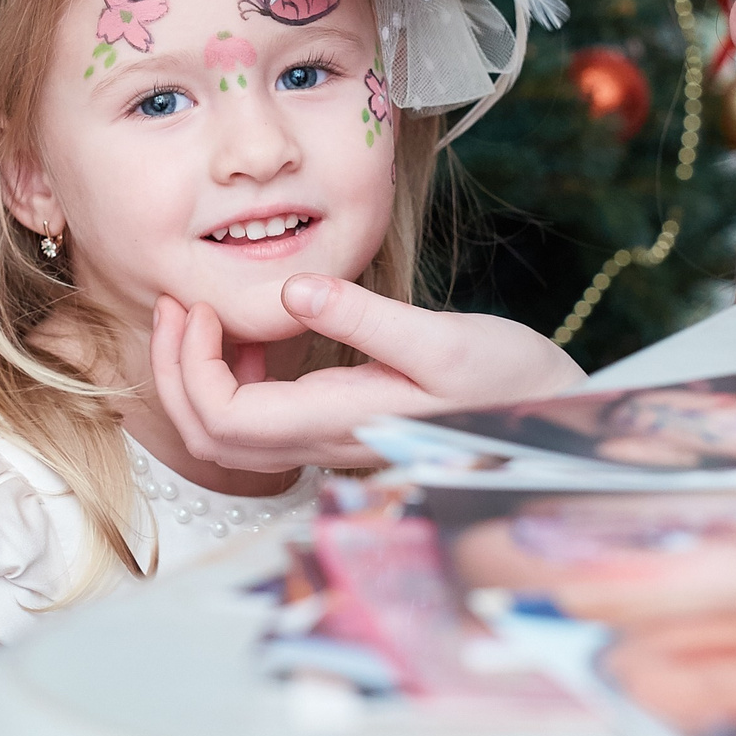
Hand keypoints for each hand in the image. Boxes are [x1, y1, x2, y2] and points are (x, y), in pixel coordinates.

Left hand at [151, 276, 584, 471]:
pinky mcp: (343, 429)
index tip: (196, 306)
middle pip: (211, 438)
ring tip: (202, 314)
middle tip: (176, 305)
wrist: (560, 421)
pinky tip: (258, 335)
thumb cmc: (513, 384)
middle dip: (175, 373)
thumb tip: (292, 292)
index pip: (224, 420)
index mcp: (340, 422)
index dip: (188, 369)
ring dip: (199, 378)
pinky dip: (238, 379)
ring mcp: (332, 443)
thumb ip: (365, 318)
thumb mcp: (445, 339)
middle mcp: (327, 444)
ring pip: (231, 437)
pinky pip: (263, 421)